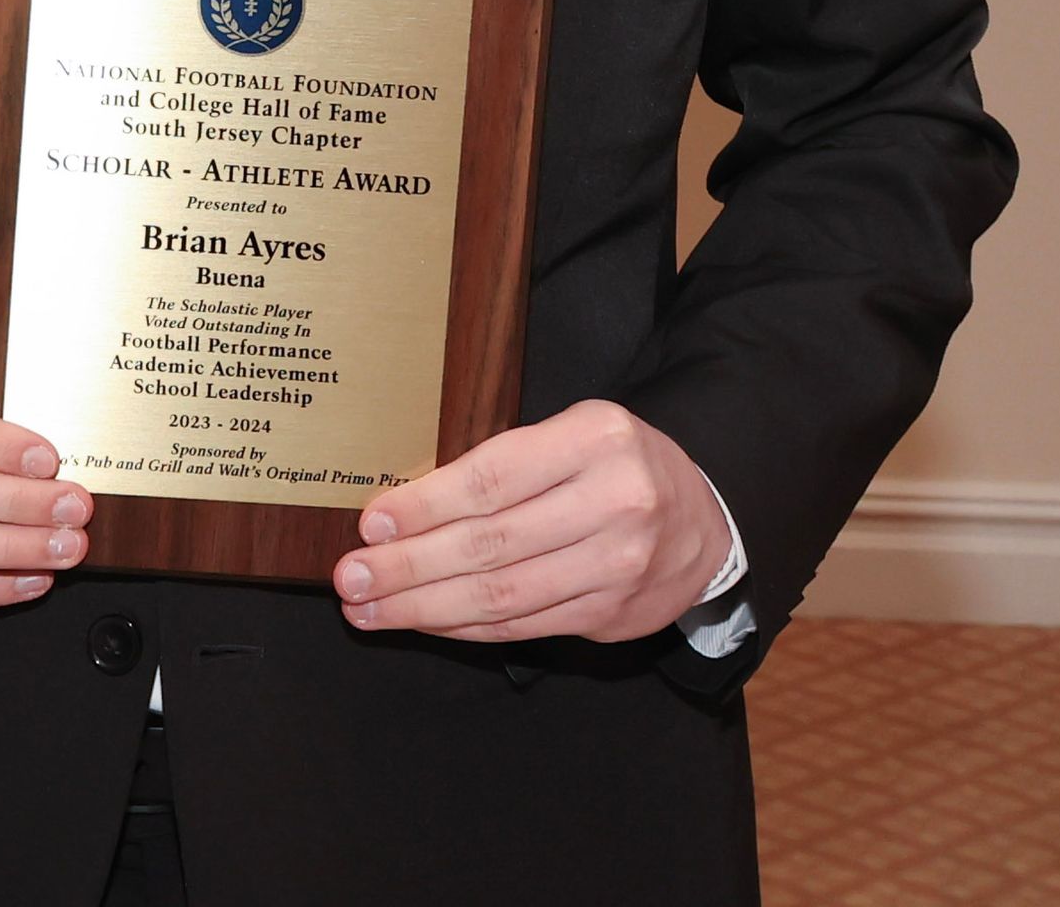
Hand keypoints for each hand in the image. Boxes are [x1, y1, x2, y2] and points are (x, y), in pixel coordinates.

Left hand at [331, 400, 731, 645]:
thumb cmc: (615, 463)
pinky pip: (523, 625)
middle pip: (491, 545)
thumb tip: (408, 503)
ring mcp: (618, 566)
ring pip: (503, 596)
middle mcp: (613, 503)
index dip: (426, 505)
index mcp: (595, 439)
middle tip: (353, 577)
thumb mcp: (573, 432)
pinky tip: (425, 622)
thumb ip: (507, 461)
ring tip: (370, 609)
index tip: (372, 524)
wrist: (706, 519)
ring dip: (426, 607)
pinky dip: (466, 627)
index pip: (494, 479)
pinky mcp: (613, 616)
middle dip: (410, 566)